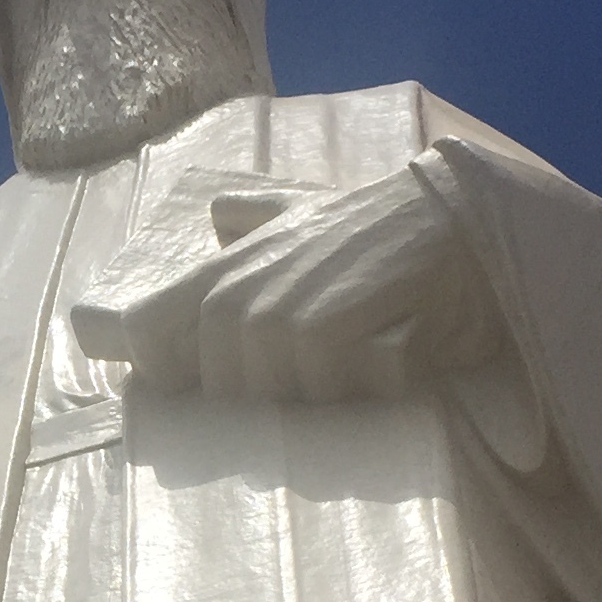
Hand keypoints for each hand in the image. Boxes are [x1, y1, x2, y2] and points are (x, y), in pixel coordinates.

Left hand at [94, 166, 495, 402]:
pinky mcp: (323, 328)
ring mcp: (279, 309)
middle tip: (318, 368)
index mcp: (226, 267)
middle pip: (216, 380)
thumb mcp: (305, 210)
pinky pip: (313, 389)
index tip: (193, 384)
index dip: (160, 365)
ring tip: (351, 360)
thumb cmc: (377, 227)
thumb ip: (255, 214)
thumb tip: (215, 211)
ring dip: (310, 389)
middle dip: (262, 390)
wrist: (454, 222)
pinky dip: (345, 388)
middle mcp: (240, 287)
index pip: (147, 328)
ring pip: (266, 391)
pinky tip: (375, 361)